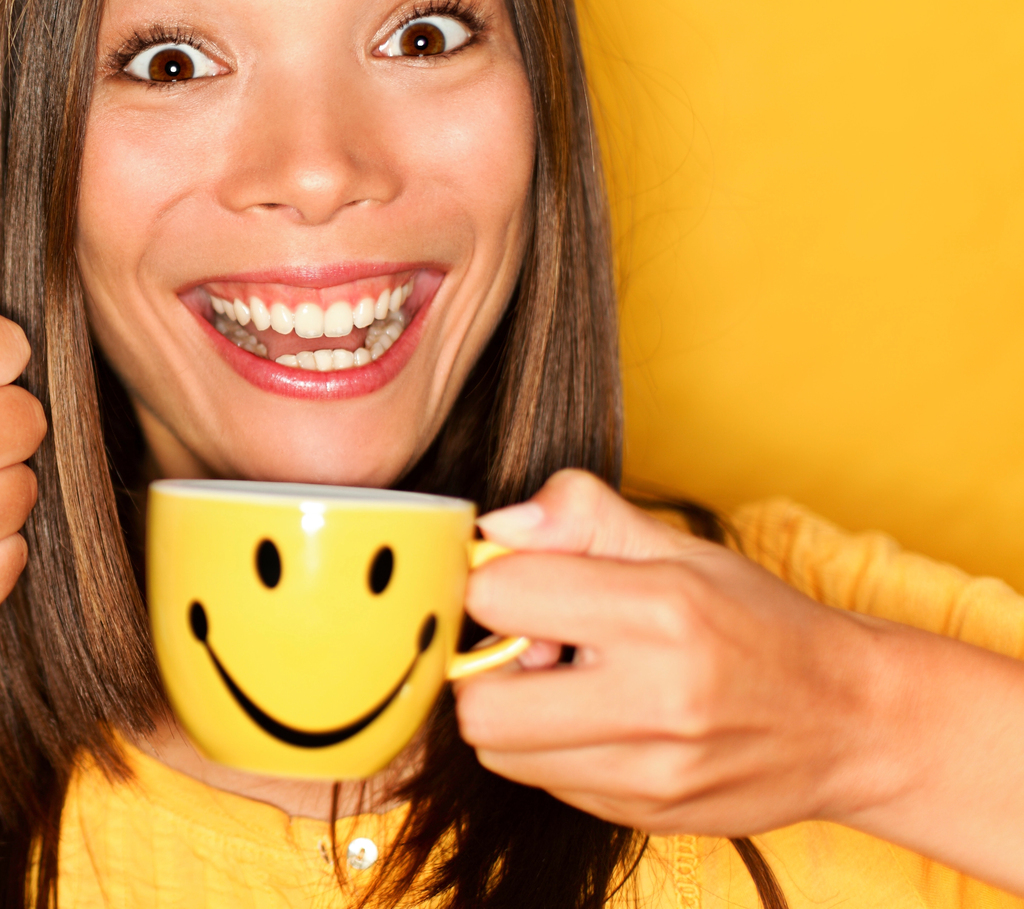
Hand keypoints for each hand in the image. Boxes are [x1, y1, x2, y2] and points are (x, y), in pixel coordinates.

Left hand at [453, 470, 882, 835]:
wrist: (852, 721)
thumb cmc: (756, 622)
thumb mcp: (678, 546)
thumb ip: (581, 515)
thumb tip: (498, 525)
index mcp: (660, 611)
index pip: (498, 596)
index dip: (492, 583)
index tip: (520, 584)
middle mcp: (656, 699)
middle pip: (479, 703)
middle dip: (484, 667)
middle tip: (531, 647)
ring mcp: (653, 772)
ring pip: (501, 752)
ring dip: (514, 714)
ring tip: (569, 686)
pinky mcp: (648, 817)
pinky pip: (546, 784)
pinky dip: (551, 752)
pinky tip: (601, 723)